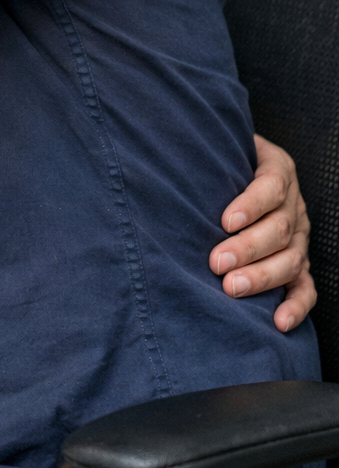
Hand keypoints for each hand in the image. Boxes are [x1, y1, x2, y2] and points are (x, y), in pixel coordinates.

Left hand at [210, 134, 314, 332]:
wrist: (236, 166)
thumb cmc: (218, 160)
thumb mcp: (217, 146)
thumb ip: (204, 153)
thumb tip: (162, 157)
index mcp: (277, 170)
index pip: (271, 187)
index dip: (251, 205)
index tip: (224, 221)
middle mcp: (292, 205)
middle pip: (280, 228)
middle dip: (248, 248)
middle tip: (216, 262)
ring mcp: (298, 238)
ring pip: (291, 259)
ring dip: (263, 277)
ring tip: (232, 288)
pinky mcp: (298, 265)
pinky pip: (304, 287)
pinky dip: (295, 306)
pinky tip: (279, 321)